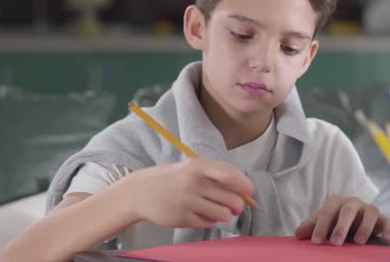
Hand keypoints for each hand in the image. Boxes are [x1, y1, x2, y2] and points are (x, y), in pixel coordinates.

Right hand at [119, 157, 253, 228]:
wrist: (139, 192)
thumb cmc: (171, 179)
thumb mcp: (191, 169)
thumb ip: (215, 176)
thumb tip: (243, 191)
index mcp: (198, 166)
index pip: (230, 175)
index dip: (244, 185)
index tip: (250, 191)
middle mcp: (193, 183)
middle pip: (231, 199)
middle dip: (238, 205)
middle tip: (235, 206)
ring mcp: (187, 201)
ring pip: (222, 214)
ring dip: (224, 214)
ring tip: (217, 210)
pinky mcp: (182, 218)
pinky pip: (208, 223)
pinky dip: (210, 221)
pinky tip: (201, 214)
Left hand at [294, 194, 389, 245]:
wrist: (355, 219)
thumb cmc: (336, 221)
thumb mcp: (323, 223)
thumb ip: (312, 227)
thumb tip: (298, 234)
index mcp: (337, 202)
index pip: (327, 211)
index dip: (321, 226)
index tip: (316, 241)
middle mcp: (354, 203)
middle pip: (348, 210)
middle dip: (342, 226)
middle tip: (336, 243)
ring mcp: (369, 209)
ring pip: (371, 212)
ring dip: (365, 226)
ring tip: (359, 242)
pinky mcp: (383, 219)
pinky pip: (387, 221)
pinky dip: (388, 230)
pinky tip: (386, 241)